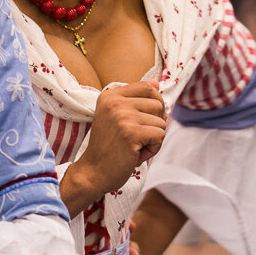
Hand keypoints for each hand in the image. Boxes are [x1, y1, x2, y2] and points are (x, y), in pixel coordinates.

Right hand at [62, 80, 165, 213]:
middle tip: (138, 137)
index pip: (147, 87)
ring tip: (135, 146)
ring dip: (154, 138)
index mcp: (110, 95)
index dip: (155, 103)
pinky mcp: (131, 132)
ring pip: (161, 122)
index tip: (144, 119)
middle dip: (155, 123)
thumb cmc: (109, 146)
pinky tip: (137, 154)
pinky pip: (160, 135)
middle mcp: (114, 102)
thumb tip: (157, 82)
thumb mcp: (118, 117)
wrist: (93, 172)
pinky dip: (153, 149)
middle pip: (158, 104)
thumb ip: (136, 99)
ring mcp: (122, 116)